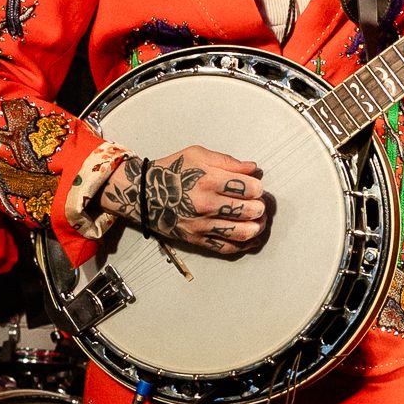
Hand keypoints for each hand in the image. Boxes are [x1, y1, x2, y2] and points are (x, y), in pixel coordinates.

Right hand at [99, 146, 266, 255]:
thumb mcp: (198, 154)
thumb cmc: (171, 171)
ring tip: (258, 220)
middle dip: (260, 207)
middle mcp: (206, 204)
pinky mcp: (197, 239)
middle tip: (258, 204)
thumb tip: (253, 169)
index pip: (250, 188)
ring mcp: (202, 224)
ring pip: (242, 233)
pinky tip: (250, 237)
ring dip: (257, 227)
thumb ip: (228, 161)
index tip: (255, 188)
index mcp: (209, 180)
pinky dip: (244, 244)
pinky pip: (227, 248)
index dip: (258, 188)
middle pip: (250, 211)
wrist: (143, 193)